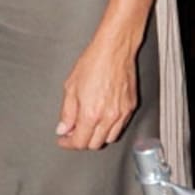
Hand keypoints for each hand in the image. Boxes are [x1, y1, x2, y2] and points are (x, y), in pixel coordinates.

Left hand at [55, 36, 136, 151]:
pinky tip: (102, 117)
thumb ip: (67, 112)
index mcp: (91, 113)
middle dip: (82, 140)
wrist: (114, 49)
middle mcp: (108, 117)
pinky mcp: (131, 107)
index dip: (68, 143)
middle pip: (95, 144)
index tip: (63, 139)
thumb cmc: (93, 62)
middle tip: (73, 131)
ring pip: (109, 138)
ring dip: (97, 136)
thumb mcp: (70, 86)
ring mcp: (122, 113)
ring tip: (88, 124)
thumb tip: (63, 128)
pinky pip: (120, 127)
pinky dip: (110, 127)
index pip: (80, 142)